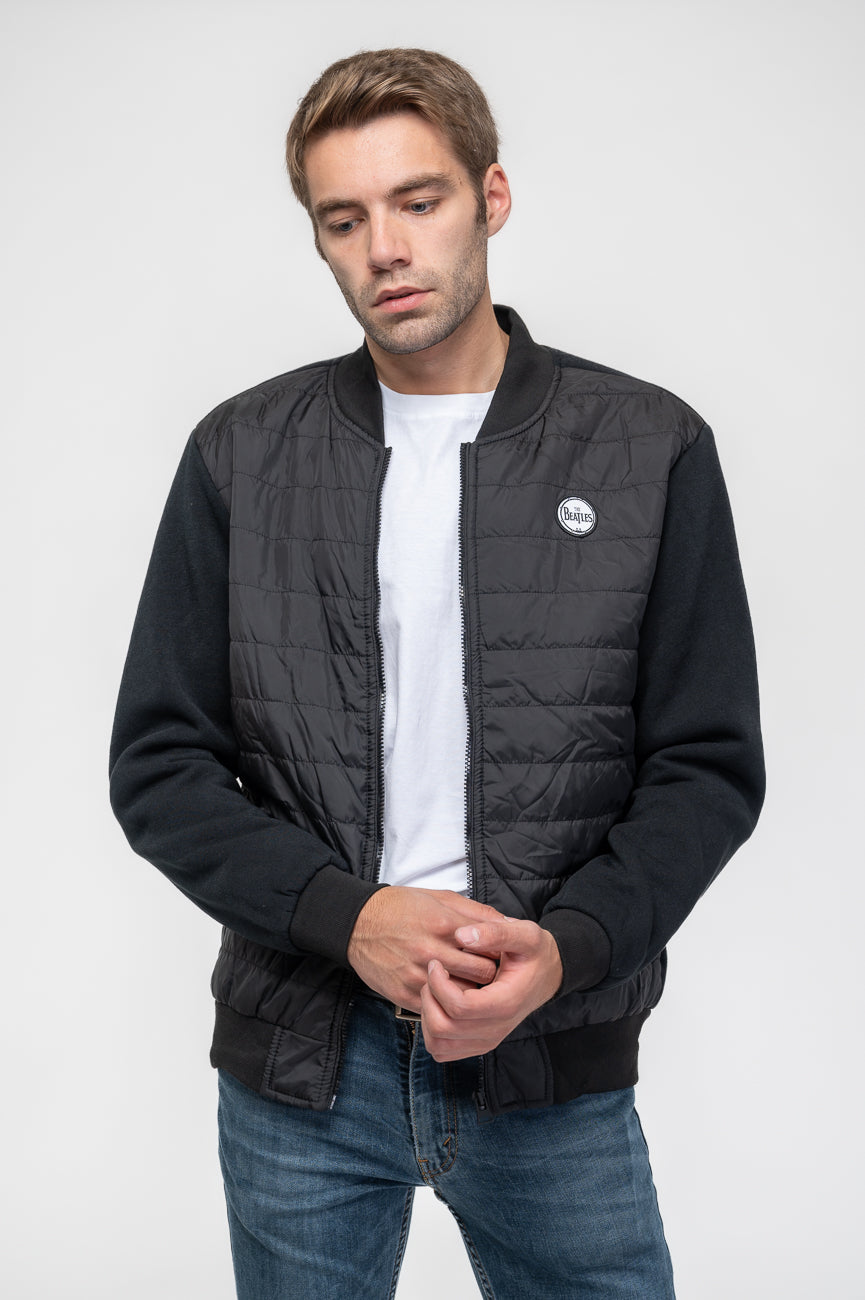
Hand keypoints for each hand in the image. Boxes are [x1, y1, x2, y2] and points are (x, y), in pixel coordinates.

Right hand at [346, 887, 504, 1011]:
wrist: (357, 924)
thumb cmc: (400, 907)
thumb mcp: (440, 898)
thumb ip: (475, 911)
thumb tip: (506, 922)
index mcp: (443, 924)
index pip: (490, 947)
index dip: (499, 952)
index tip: (500, 953)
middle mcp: (431, 951)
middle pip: (482, 974)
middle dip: (490, 974)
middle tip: (490, 971)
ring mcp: (417, 975)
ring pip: (462, 994)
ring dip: (471, 990)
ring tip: (471, 982)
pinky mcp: (404, 993)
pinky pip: (438, 1006)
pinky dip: (448, 1001)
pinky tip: (449, 991)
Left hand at [420, 918, 562, 1061]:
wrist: (548, 975)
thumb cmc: (535, 953)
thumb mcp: (525, 933)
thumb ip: (495, 932)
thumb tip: (462, 936)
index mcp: (505, 1003)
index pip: (458, 1007)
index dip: (438, 984)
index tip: (436, 963)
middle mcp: (496, 1029)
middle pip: (443, 1028)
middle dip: (429, 998)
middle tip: (433, 975)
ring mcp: (487, 1041)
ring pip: (438, 1044)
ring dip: (427, 1016)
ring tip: (435, 990)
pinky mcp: (479, 1045)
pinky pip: (442, 1051)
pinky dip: (432, 1030)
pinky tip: (439, 1005)